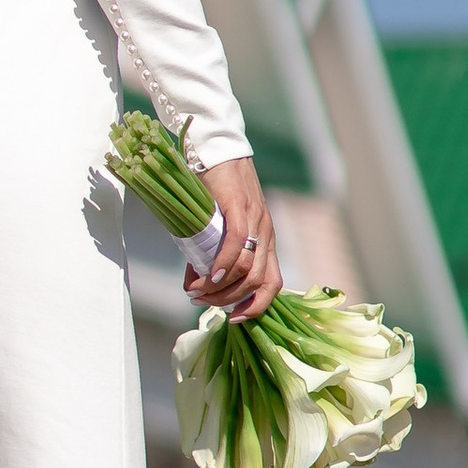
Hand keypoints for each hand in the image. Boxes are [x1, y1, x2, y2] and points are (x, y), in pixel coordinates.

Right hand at [186, 157, 279, 320]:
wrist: (217, 149)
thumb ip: (208, 256)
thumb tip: (195, 286)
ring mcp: (256, 221)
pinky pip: (238, 243)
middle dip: (230, 300)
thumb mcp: (214, 228)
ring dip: (223, 287)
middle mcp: (266, 234)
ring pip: (249, 268)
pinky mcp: (241, 207)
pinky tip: (210, 276)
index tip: (233, 318)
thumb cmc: (214, 189)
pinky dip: (225, 264)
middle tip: (203, 302)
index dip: (256, 307)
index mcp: (265, 241)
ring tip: (198, 291)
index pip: (272, 285)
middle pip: (259, 283)